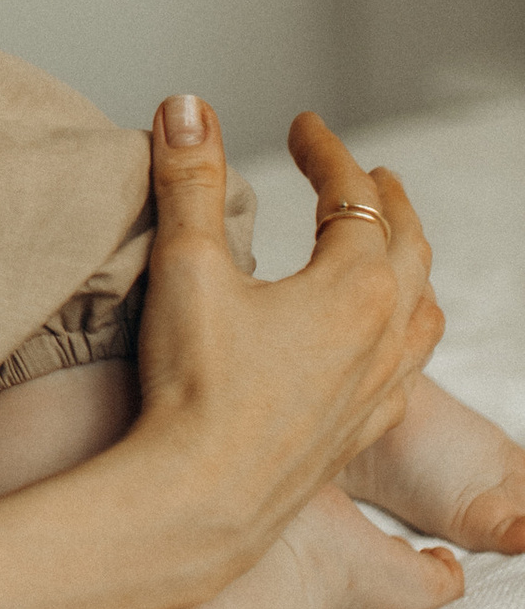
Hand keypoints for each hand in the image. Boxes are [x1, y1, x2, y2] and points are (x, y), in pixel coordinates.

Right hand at [135, 96, 443, 569]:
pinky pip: (408, 372)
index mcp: (351, 286)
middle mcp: (381, 336)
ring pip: (422, 311)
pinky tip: (382, 347)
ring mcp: (377, 390)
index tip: (304, 127)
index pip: (354, 196)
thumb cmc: (193, 388)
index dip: (328, 152)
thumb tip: (188, 108)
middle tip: (366, 174)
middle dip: (386, 200)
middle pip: (408, 247)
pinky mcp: (358, 434)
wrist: (201, 500)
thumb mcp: (186, 266)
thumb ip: (190, 181)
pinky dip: (404, 336)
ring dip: (410, 267)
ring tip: (392, 249)